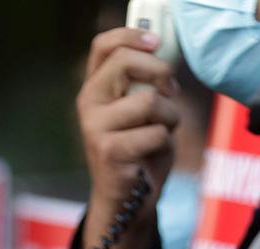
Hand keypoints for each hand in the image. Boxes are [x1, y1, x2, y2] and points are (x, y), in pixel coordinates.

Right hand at [73, 27, 179, 248]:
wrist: (126, 203)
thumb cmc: (139, 154)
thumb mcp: (142, 112)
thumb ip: (145, 85)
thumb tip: (163, 58)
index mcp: (95, 90)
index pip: (103, 46)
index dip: (131, 35)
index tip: (156, 43)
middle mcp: (88, 105)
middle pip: (125, 63)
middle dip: (160, 72)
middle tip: (170, 91)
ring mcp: (95, 129)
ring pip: (149, 102)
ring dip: (169, 118)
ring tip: (162, 134)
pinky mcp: (109, 153)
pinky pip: (155, 133)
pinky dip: (164, 144)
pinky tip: (151, 157)